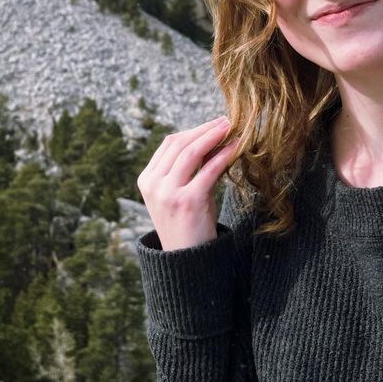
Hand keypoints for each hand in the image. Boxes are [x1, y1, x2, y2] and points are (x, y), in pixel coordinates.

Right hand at [136, 116, 237, 250]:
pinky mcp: (188, 201)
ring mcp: (168, 193)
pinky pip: (209, 170)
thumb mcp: (179, 193)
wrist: (187, 260)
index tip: (213, 125)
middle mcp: (154, 184)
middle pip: (179, 144)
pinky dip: (224, 155)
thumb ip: (187, 169)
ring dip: (213, 136)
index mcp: (147, 180)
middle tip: (226, 121)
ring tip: (230, 129)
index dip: (193, 130)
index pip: (169, 144)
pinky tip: (236, 147)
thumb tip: (212, 139)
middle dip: (205, 129)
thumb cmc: (187, 225)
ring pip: (191, 152)